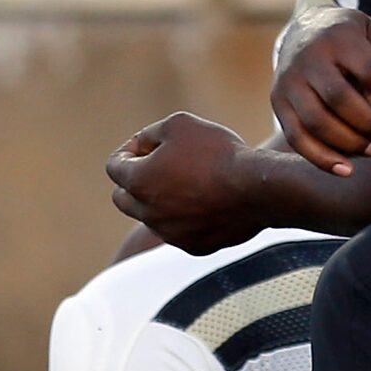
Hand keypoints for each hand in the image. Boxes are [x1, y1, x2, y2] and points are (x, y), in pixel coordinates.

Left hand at [109, 112, 263, 252]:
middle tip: (158, 166)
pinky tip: (207, 202)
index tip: (147, 145)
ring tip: (189, 182)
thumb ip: (150, 133)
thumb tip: (139, 144)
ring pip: (151, 216)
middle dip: (134, 180)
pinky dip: (184, 218)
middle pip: (123, 198)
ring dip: (160, 200)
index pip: (114, 166)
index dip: (128, 151)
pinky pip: (178, 232)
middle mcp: (147, 212)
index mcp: (138, 181)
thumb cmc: (217, 152)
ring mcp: (169, 233)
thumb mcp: (179, 124)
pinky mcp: (191, 246)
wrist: (257, 189)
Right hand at [272, 7, 370, 174]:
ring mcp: (289, 80)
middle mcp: (309, 57)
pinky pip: (297, 138)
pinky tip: (345, 170)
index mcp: (340, 37)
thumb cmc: (352, 38)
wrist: (305, 29)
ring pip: (316, 122)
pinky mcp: (278, 101)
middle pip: (340, 99)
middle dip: (369, 124)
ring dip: (349, 144)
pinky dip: (321, 158)